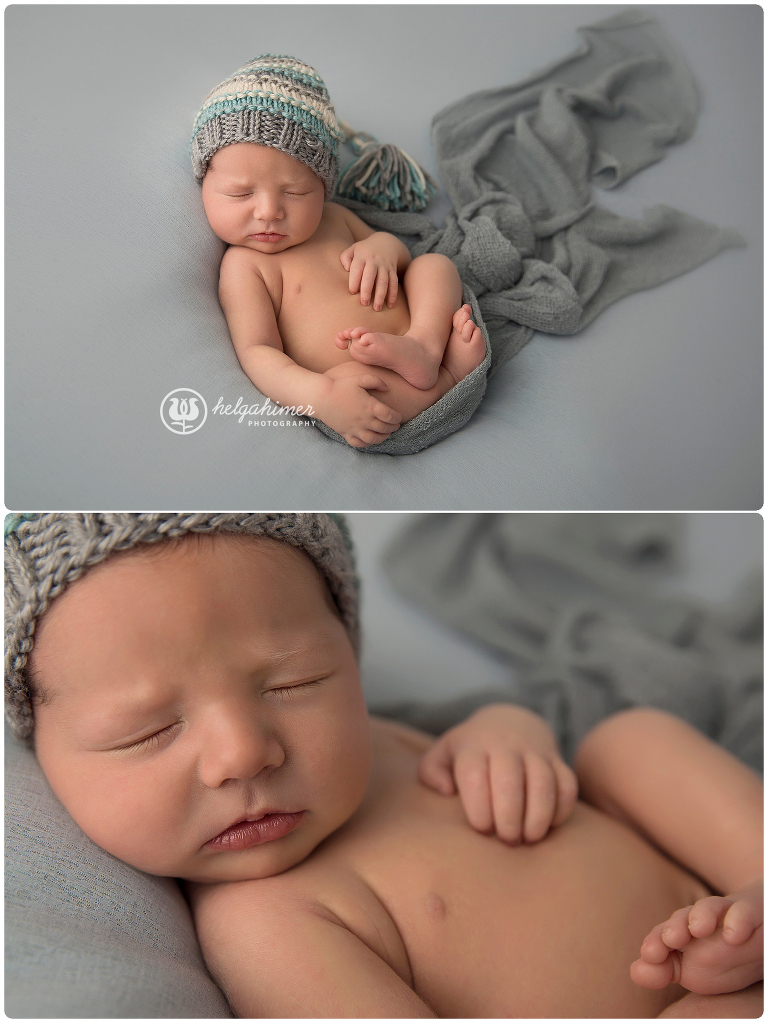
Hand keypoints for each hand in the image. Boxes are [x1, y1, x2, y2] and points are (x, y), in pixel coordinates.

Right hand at [317, 364, 401, 447]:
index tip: (399, 417)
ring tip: (386, 434)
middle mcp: (364, 420)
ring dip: (383, 437)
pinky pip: (359, 444)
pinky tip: (370, 440)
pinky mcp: (346, 433)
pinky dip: (367, 444)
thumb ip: (376, 381)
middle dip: (392, 428)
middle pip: (384, 428)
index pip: (390, 416)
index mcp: (370, 407)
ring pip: (374, 439)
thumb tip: (387, 388)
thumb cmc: (340, 386)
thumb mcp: (360, 378)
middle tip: (396, 426)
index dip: (397, 418)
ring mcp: (355, 429)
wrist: (321, 397)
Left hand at [340, 235, 399, 310]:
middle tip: (364, 303)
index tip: (352, 292)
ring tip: (377, 308)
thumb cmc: (364, 250)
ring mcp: (384, 266)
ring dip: (381, 295)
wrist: (386, 242)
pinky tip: (390, 305)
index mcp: (362, 256)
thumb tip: (346, 270)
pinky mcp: (393, 271)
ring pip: (384, 281)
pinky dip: (393, 294)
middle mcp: (374, 261)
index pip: (357, 268)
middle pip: (370, 276)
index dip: (354, 280)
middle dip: (367, 290)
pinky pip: (394, 283)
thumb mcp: (353, 249)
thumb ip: (345, 258)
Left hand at [419, 704, 577, 844]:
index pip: (474, 774)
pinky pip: (567, 785)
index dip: (478, 806)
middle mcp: (505, 746)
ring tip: (528, 838)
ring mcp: (535, 752)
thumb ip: (431, 771)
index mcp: (474, 746)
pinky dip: (561, 809)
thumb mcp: (444, 752)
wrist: (509, 721)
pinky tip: (548, 826)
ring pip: (543, 783)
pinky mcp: (558, 760)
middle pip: (509, 781)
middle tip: (506, 840)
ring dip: (537, 817)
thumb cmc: (471, 749)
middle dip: (508, 817)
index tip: (481, 828)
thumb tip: (445, 790)